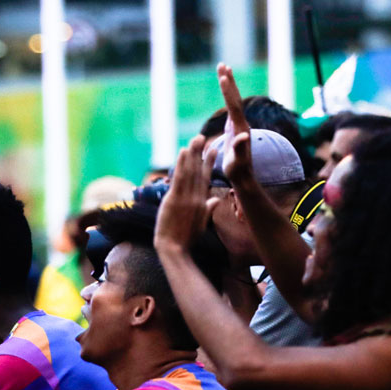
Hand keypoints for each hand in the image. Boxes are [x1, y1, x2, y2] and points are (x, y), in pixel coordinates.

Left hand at [156, 136, 220, 253]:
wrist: (175, 250)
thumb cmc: (186, 239)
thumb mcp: (201, 223)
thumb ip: (208, 209)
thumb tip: (216, 199)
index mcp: (202, 202)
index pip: (206, 178)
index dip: (209, 163)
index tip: (212, 149)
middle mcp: (196, 198)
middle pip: (199, 171)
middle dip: (200, 153)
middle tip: (202, 137)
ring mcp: (186, 198)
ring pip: (190, 172)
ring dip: (192, 154)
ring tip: (194, 139)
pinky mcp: (175, 200)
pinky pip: (179, 178)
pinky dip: (181, 164)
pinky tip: (183, 151)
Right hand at [216, 64, 258, 191]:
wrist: (244, 177)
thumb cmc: (238, 171)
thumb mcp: (237, 161)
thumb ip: (240, 148)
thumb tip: (244, 136)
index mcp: (240, 128)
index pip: (234, 106)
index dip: (228, 92)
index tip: (223, 76)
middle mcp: (241, 123)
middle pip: (235, 98)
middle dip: (229, 82)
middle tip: (223, 65)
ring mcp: (239, 125)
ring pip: (234, 101)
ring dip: (229, 86)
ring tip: (223, 71)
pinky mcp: (235, 128)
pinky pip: (231, 107)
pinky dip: (227, 96)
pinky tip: (225, 91)